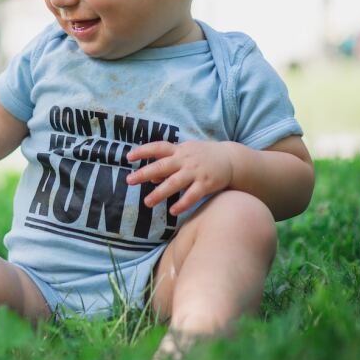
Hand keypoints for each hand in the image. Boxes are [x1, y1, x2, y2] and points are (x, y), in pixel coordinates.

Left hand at [125, 141, 241, 215]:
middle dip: (144, 173)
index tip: (128, 157)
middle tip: (129, 180)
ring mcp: (196, 172)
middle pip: (162, 166)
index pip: (158, 147)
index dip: (143, 151)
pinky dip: (182, 203)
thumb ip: (169, 164)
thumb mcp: (186, 154)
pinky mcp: (206, 184)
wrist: (231, 159)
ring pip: (174, 183)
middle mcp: (185, 160)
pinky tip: (173, 211)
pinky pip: (192, 196)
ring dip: (160, 193)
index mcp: (179, 150)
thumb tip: (151, 177)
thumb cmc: (203, 157)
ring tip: (147, 202)